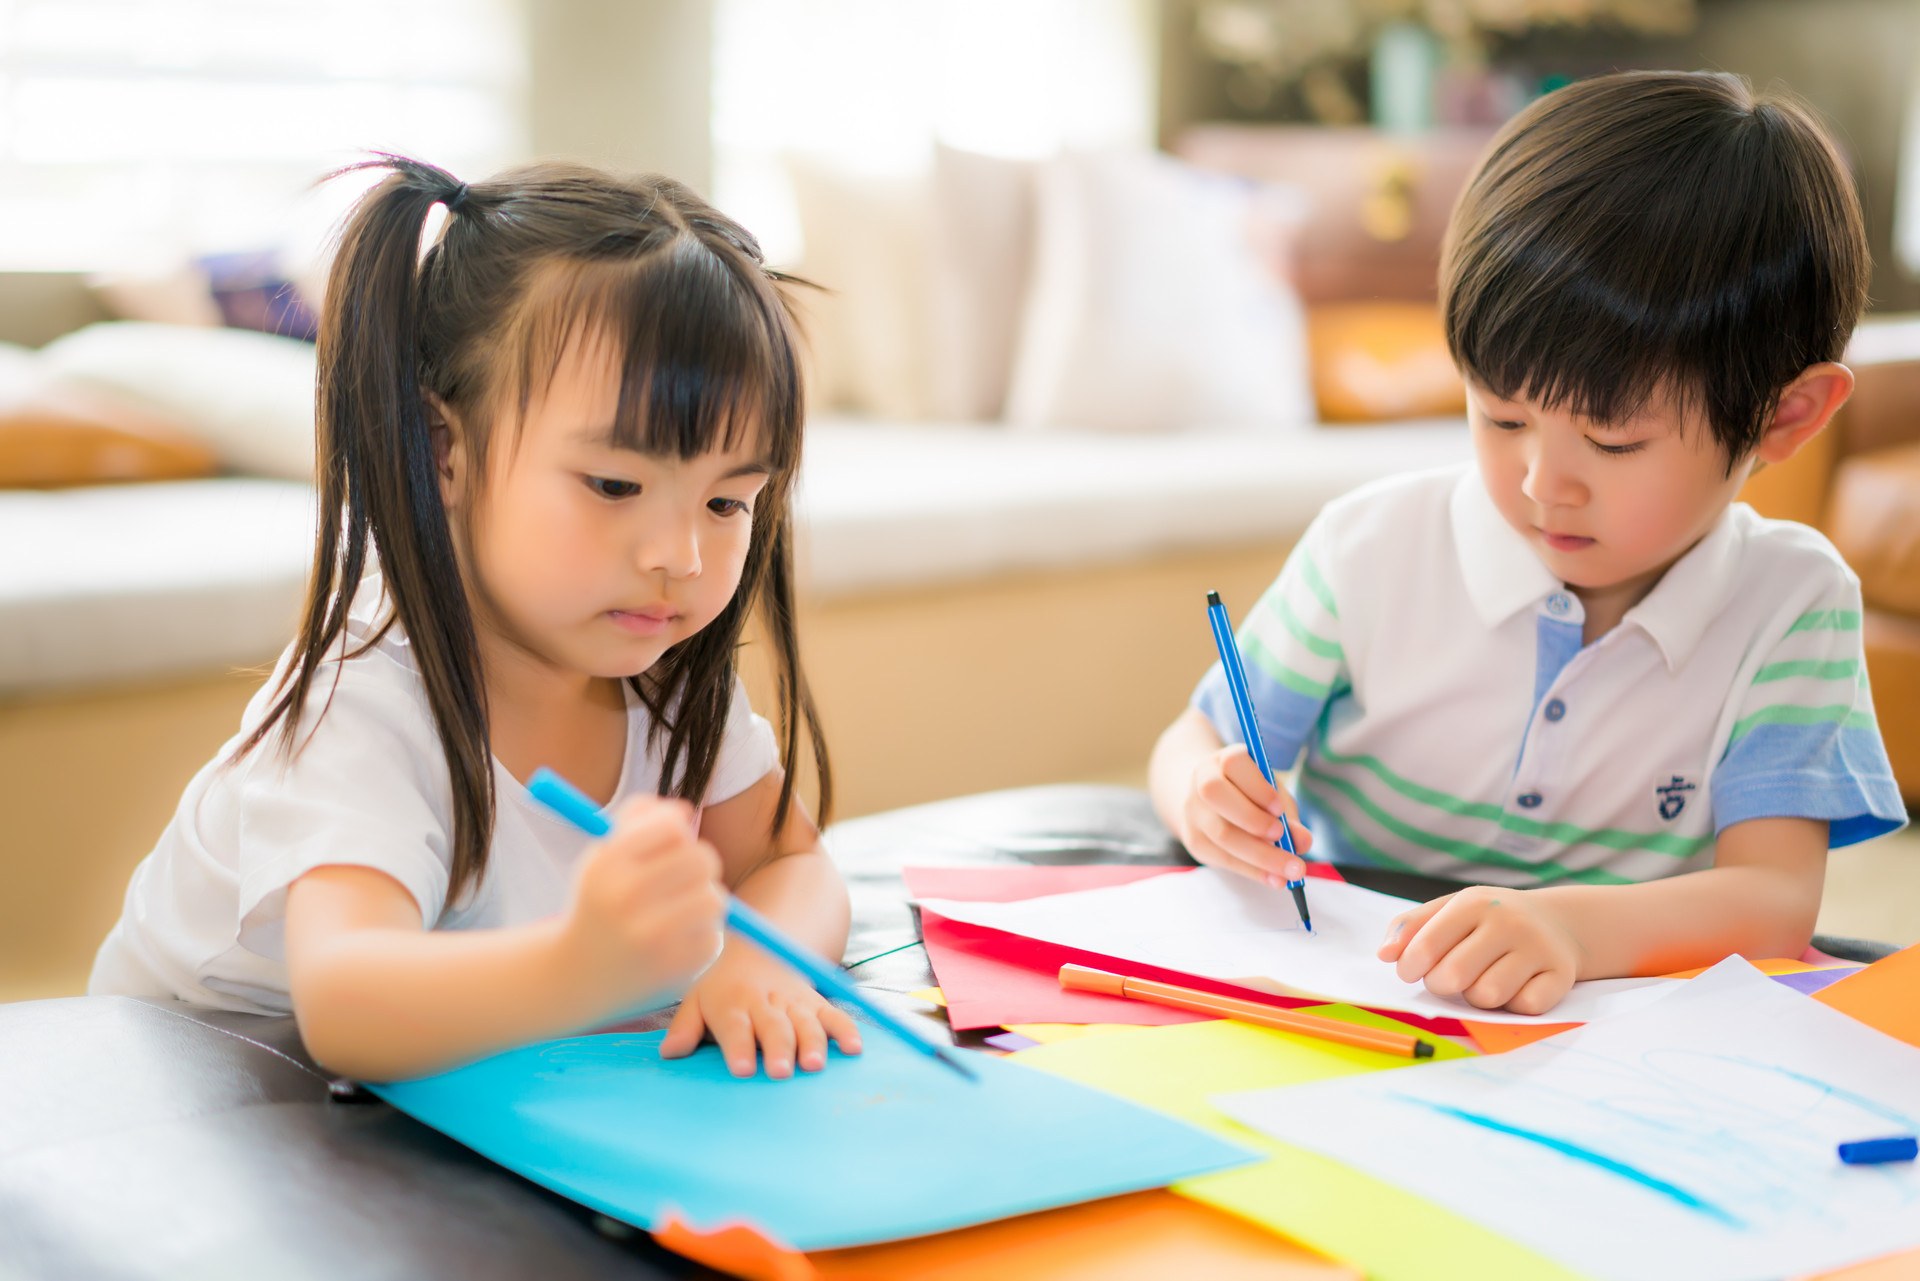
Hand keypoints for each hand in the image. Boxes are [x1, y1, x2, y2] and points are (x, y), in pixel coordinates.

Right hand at [558, 796, 727, 1015]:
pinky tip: (676, 941)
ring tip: (682, 909)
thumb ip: (638, 818)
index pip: (673, 827)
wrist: (576, 975)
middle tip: (688, 875)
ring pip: (715, 898)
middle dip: (701, 864)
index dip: (680, 832)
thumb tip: (684, 810)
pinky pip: (713, 935)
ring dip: (704, 900)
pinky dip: (700, 935)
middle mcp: (625, 899)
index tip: (673, 844)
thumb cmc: (599, 903)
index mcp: (607, 865)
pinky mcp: (673, 969)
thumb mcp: (602, 855)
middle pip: (703, 860)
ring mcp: (651, 938)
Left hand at [660, 941, 862, 1078]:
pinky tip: (854, 1049)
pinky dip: (846, 1030)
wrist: (758, 950)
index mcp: (731, 1002)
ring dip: (812, 1042)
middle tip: (780, 1071)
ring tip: (814, 1064)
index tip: (741, 1069)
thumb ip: (685, 1027)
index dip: (738, 1047)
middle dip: (778, 1048)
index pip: (734, 1025)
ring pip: (805, 1021)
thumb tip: (669, 1053)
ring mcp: (793, 1001)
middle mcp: (764, 1001)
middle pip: (773, 1025)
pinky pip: (834, 1014)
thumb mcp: (696, 999)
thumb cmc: (722, 988)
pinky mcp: (816, 1002)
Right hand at [1177, 744, 1313, 886]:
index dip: (1256, 786)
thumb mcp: (1272, 796)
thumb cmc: (1250, 795)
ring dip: (1259, 855)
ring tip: (1290, 870)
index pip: (1233, 763)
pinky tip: (1275, 879)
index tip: (1278, 808)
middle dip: (1252, 819)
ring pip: (1220, 833)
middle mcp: (1201, 781)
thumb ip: (1288, 815)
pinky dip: (1253, 871)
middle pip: (1216, 794)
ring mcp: (1193, 812)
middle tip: (1282, 837)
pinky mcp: (1195, 841)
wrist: (1209, 804)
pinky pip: (1222, 859)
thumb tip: (1303, 841)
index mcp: (1223, 760)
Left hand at [1377, 886, 1580, 1014]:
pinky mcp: (1560, 975)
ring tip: (1482, 980)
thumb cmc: (1489, 920)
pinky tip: (1515, 986)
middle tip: (1448, 977)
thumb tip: (1385, 954)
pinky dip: (1513, 1004)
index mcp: (1475, 903)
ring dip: (1476, 997)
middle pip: (1454, 976)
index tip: (1411, 970)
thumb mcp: (1450, 910)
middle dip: (1441, 984)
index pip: (1427, 946)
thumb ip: (1410, 927)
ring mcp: (1538, 948)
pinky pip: (1524, 1007)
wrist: (1557, 922)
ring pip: (1487, 996)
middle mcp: (1509, 922)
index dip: (1410, 967)